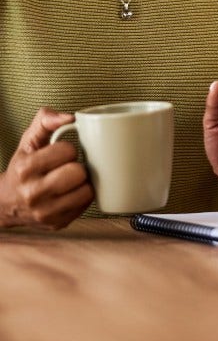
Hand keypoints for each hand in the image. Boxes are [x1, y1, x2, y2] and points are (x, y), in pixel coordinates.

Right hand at [0, 108, 93, 228]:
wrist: (7, 202)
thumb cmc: (24, 166)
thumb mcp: (29, 140)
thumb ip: (46, 120)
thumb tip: (70, 117)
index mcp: (25, 169)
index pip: (67, 151)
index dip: (69, 149)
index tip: (62, 153)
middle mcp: (32, 194)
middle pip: (77, 173)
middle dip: (77, 167)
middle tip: (69, 167)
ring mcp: (45, 213)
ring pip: (86, 191)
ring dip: (83, 183)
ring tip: (72, 180)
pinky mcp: (57, 223)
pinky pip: (86, 205)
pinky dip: (83, 197)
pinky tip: (72, 192)